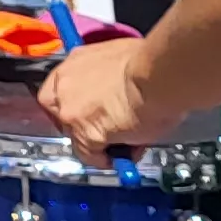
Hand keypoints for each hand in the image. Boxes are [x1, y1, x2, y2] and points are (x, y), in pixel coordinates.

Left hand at [38, 37, 177, 163]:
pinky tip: (126, 157)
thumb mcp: (120, 60)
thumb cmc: (152, 64)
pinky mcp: (86, 134)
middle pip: (60, 113)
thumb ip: (109, 77)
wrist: (160, 76)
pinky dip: (106, 160)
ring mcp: (71, 111)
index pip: (61, 87)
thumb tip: (120, 91)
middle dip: (79, 125)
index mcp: (76, 61)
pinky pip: (90, 155)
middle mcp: (65, 85)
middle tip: (104, 131)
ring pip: (75, 136)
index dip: (75, 103)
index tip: (90, 111)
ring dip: (96, 144)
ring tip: (125, 146)